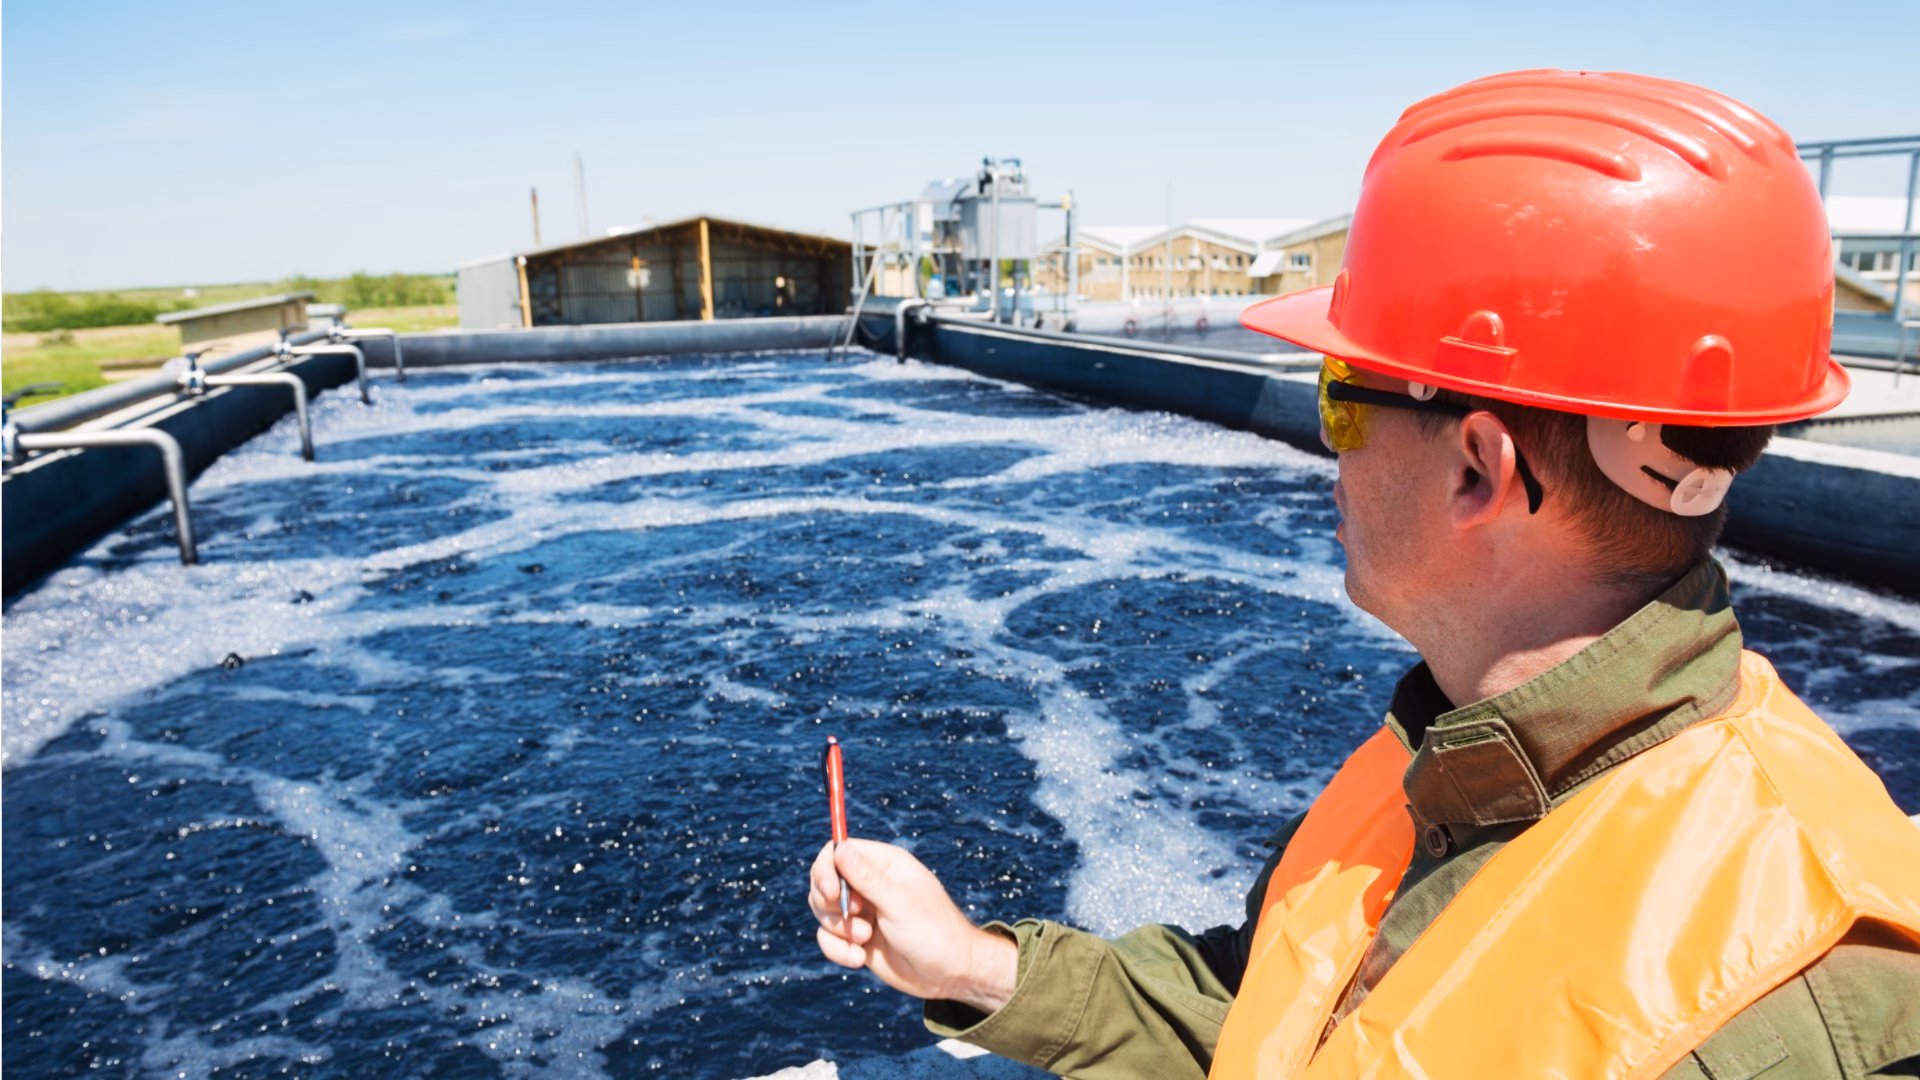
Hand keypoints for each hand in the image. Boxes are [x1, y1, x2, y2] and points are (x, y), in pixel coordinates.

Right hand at [808, 838, 1018, 1013]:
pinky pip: (828, 938)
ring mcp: (862, 912)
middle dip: (830, 904)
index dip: (826, 869)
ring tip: (865, 939)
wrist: (949, 974)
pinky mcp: (857, 938)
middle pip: (823, 881)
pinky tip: (859, 959)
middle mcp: (869, 884)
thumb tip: (838, 848)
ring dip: (837, 929)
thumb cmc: (934, 932)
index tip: (831, 893)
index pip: (838, 851)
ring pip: (823, 911)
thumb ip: (867, 878)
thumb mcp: (899, 903)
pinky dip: (838, 950)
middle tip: (854, 916)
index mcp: (884, 864)